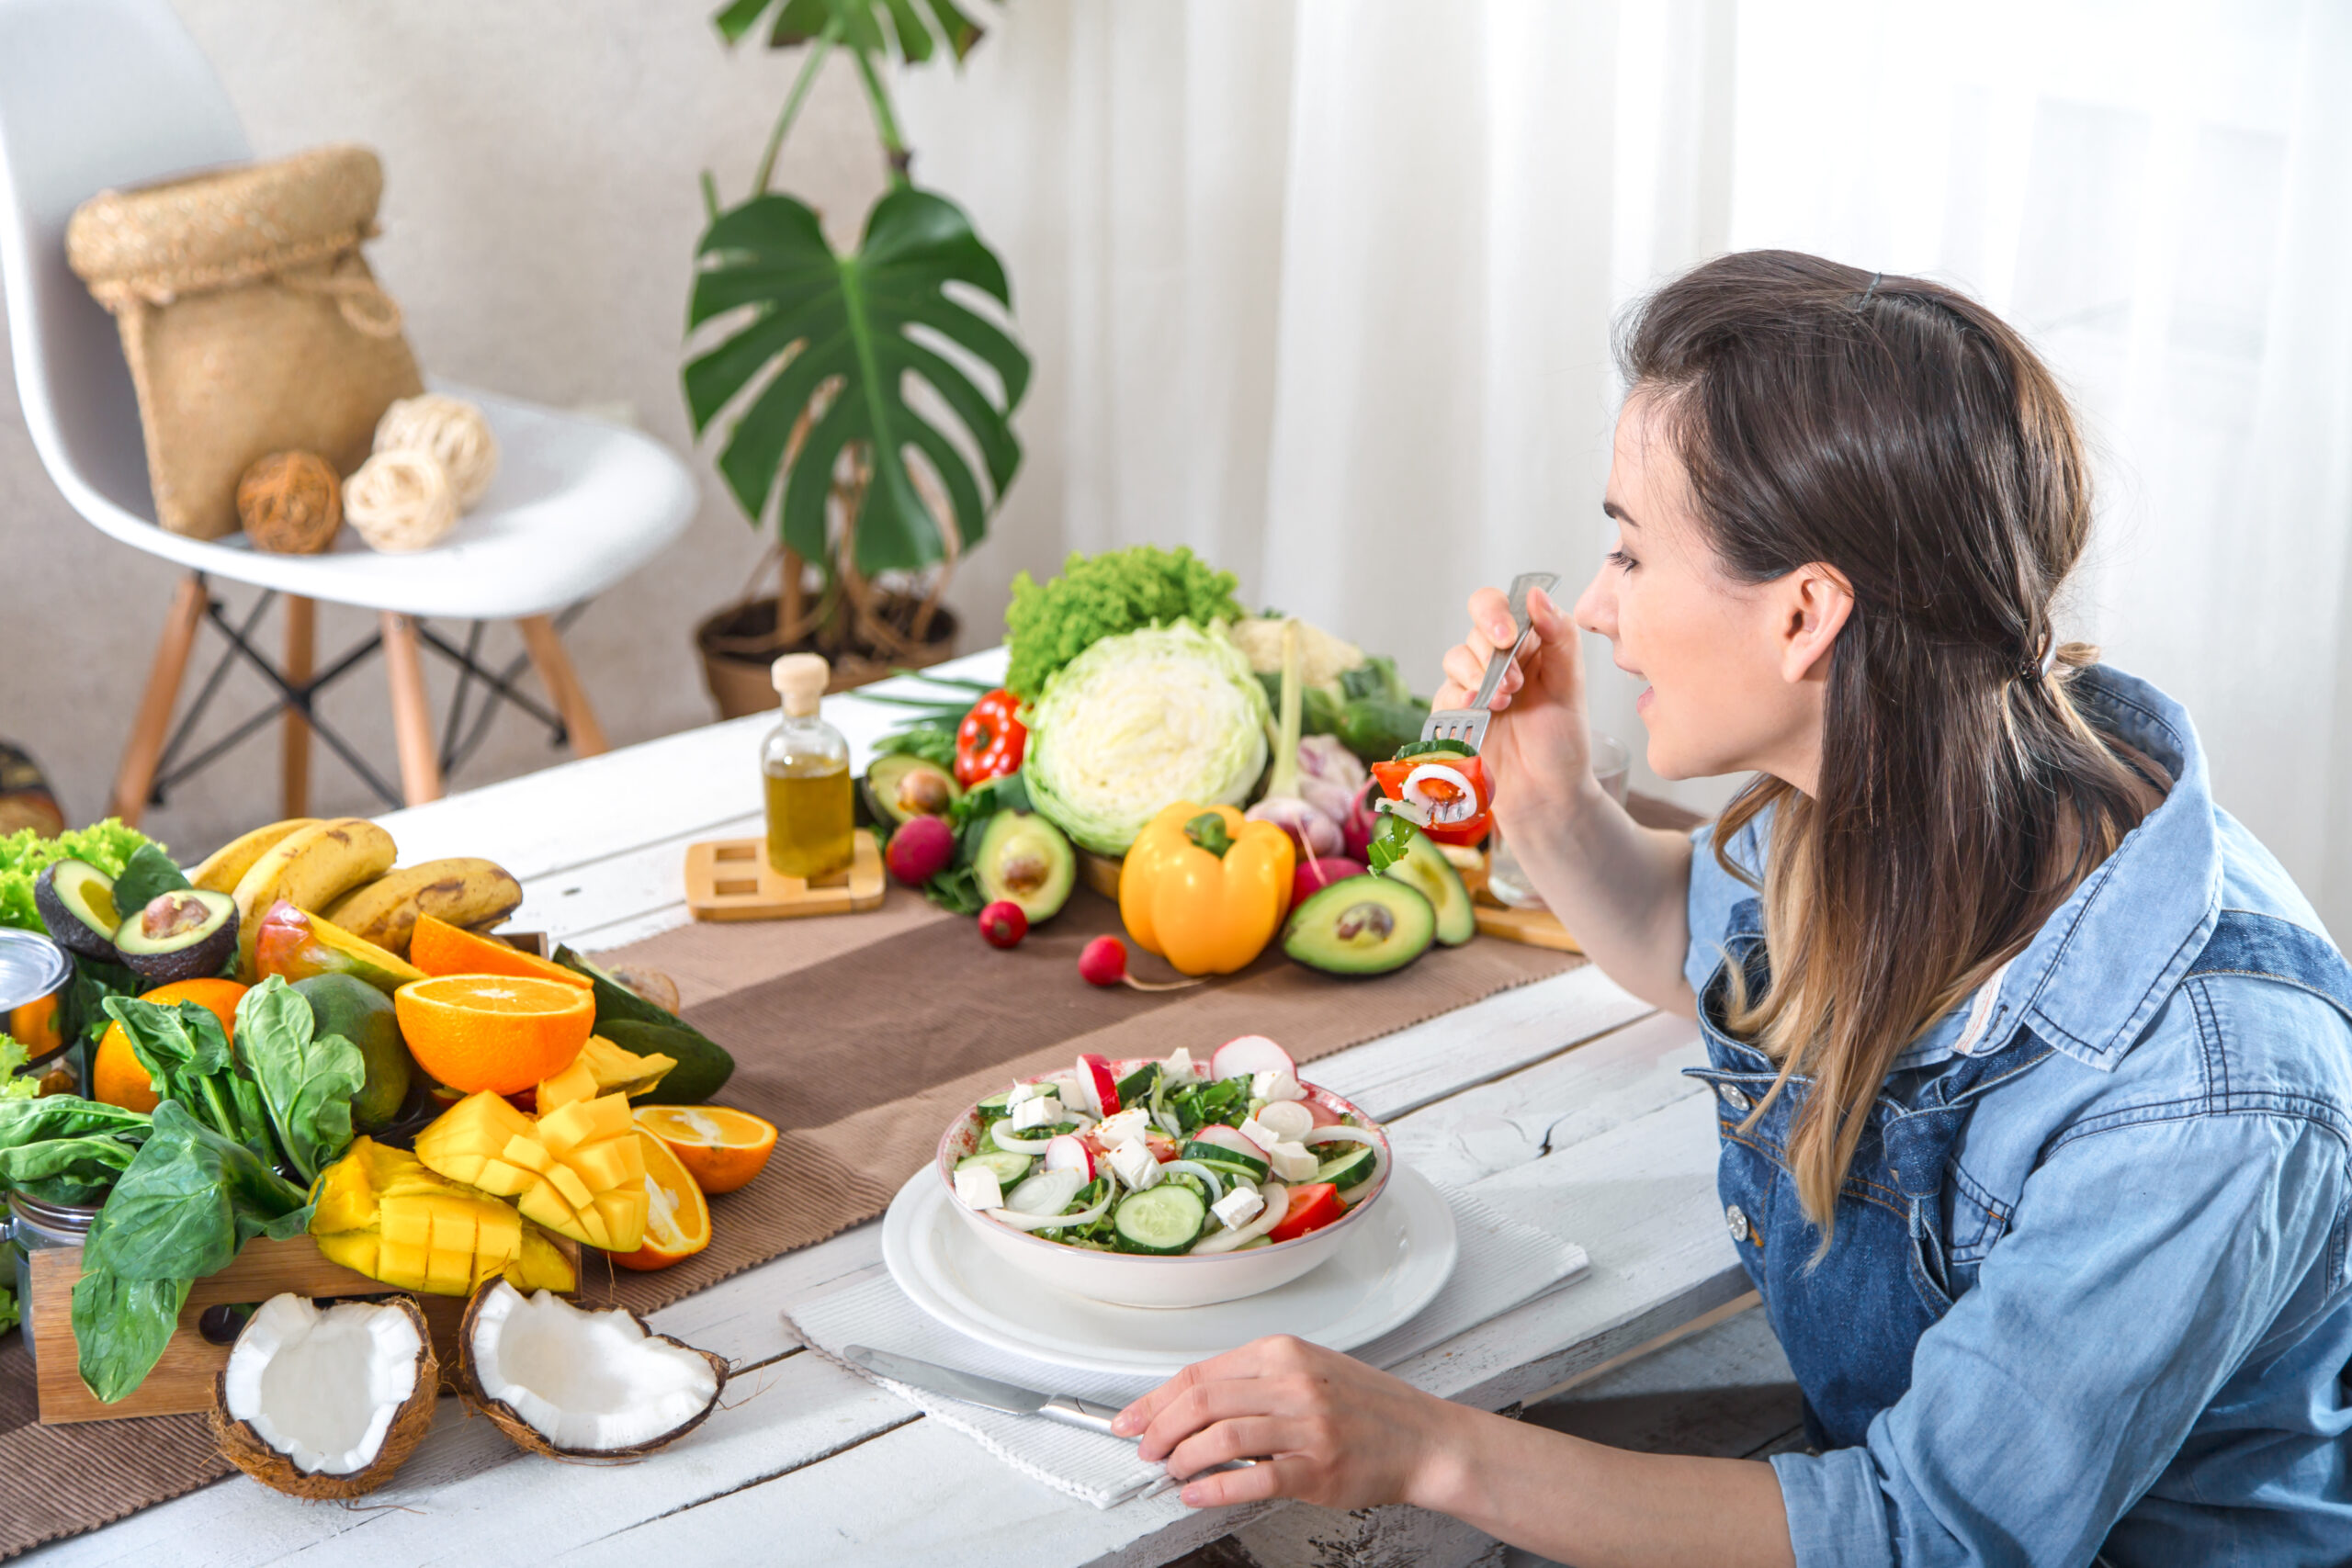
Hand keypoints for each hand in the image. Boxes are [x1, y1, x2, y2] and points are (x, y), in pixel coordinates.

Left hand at [1112, 1335, 1464, 1510]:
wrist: (1425, 1438)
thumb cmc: (1367, 1408)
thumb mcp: (1307, 1372)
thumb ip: (1252, 1383)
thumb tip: (1189, 1404)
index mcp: (1282, 1353)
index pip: (1198, 1373)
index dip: (1153, 1400)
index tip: (1130, 1419)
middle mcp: (1292, 1382)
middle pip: (1199, 1402)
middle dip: (1158, 1430)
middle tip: (1145, 1450)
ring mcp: (1306, 1425)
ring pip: (1218, 1437)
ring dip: (1181, 1460)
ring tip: (1173, 1473)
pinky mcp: (1318, 1467)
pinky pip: (1251, 1479)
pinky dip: (1213, 1489)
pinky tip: (1197, 1494)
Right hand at [1434, 584, 1594, 827]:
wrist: (1545, 794)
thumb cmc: (1562, 740)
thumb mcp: (1570, 684)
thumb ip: (1558, 635)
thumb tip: (1536, 594)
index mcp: (1528, 642)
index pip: (1501, 605)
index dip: (1497, 612)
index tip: (1508, 636)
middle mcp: (1498, 658)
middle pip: (1475, 626)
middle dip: (1490, 650)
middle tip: (1512, 681)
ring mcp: (1474, 684)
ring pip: (1456, 656)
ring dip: (1477, 674)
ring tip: (1502, 702)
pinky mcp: (1454, 711)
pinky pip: (1445, 691)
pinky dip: (1458, 695)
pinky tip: (1476, 707)